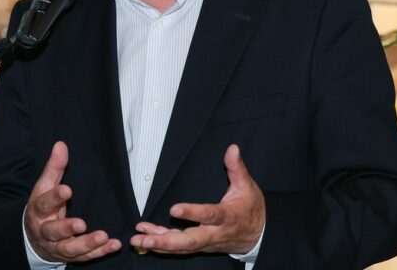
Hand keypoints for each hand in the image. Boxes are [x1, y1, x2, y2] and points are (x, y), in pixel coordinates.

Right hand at [25, 141, 121, 262]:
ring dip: (87, 244)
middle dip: (67, 228)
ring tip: (103, 237)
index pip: (44, 204)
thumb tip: (61, 145)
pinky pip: (84, 258)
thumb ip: (54, 167)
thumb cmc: (42, 206)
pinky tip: (113, 245)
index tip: (67, 190)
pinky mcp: (69, 256)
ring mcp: (56, 246)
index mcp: (38, 211)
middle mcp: (45, 231)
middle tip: (82, 224)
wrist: (32, 237)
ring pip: (69, 249)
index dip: (55, 197)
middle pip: (54, 231)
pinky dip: (99, 253)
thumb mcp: (44, 186)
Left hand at [130, 144, 264, 254]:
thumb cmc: (251, 208)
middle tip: (145, 238)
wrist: (259, 236)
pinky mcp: (200, 245)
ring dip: (158, 244)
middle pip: (190, 241)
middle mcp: (214, 233)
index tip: (174, 209)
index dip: (192, 213)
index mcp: (227, 216)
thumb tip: (232, 148)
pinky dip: (161, 244)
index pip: (209, 215)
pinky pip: (179, 248)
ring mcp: (206, 242)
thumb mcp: (248, 186)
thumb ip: (237, 168)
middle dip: (166, 240)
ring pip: (181, 247)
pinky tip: (145, 238)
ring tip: (137, 240)